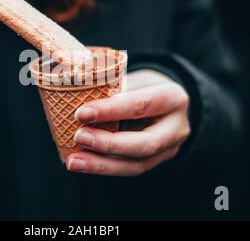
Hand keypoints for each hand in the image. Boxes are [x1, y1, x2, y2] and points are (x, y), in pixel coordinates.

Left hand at [67, 69, 189, 175]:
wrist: (163, 101)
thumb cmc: (142, 86)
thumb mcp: (133, 80)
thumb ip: (113, 90)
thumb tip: (72, 96)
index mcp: (173, 98)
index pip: (142, 105)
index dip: (111, 111)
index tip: (81, 113)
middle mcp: (177, 127)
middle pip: (144, 144)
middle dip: (107, 144)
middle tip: (78, 137)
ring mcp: (170, 149)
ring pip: (136, 165)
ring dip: (101, 165)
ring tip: (73, 161)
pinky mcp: (157, 161)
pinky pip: (130, 169)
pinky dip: (104, 167)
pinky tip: (82, 164)